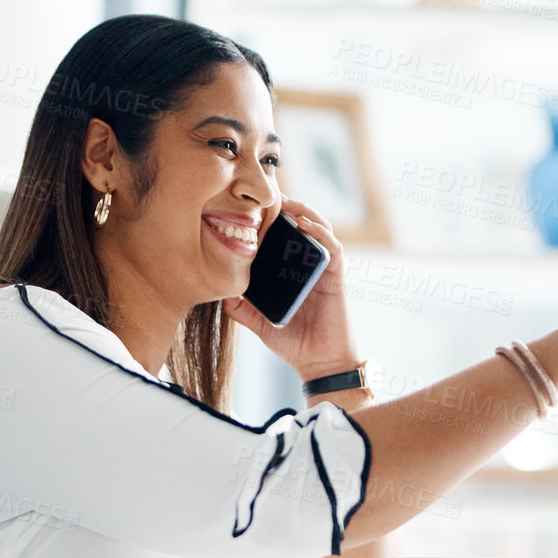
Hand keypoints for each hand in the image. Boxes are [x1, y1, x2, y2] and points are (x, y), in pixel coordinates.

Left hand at [222, 197, 362, 381]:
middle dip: (286, 207)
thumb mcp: (259, 323)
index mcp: (291, 272)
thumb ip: (241, 308)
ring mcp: (324, 269)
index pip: (283, 237)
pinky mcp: (337, 276)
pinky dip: (321, 232)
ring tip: (285, 202)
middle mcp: (308, 266)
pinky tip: (305, 224)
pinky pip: (333, 247)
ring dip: (304, 212)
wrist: (319, 363)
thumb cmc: (293, 344)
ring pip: (319, 228)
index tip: (250, 206)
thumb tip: (219, 293)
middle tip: (266, 194)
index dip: (271, 219)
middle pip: (301, 225)